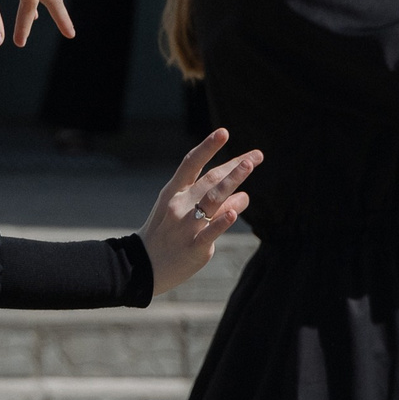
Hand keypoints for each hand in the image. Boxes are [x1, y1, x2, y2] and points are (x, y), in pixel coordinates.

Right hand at [137, 127, 259, 295]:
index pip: (191, 164)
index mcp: (173, 193)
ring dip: (232, 181)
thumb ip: (213, 203)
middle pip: (210, 180)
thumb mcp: (181, 213)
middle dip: (235, 166)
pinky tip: (234, 212)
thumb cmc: (164, 236)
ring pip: (213, 200)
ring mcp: (186, 226)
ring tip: (249, 166)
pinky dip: (222, 221)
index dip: (208, 147)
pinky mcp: (194, 247)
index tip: (224, 132)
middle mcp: (179, 205)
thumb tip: (244, 196)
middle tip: (256, 156)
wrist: (142, 267)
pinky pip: (210, 232)